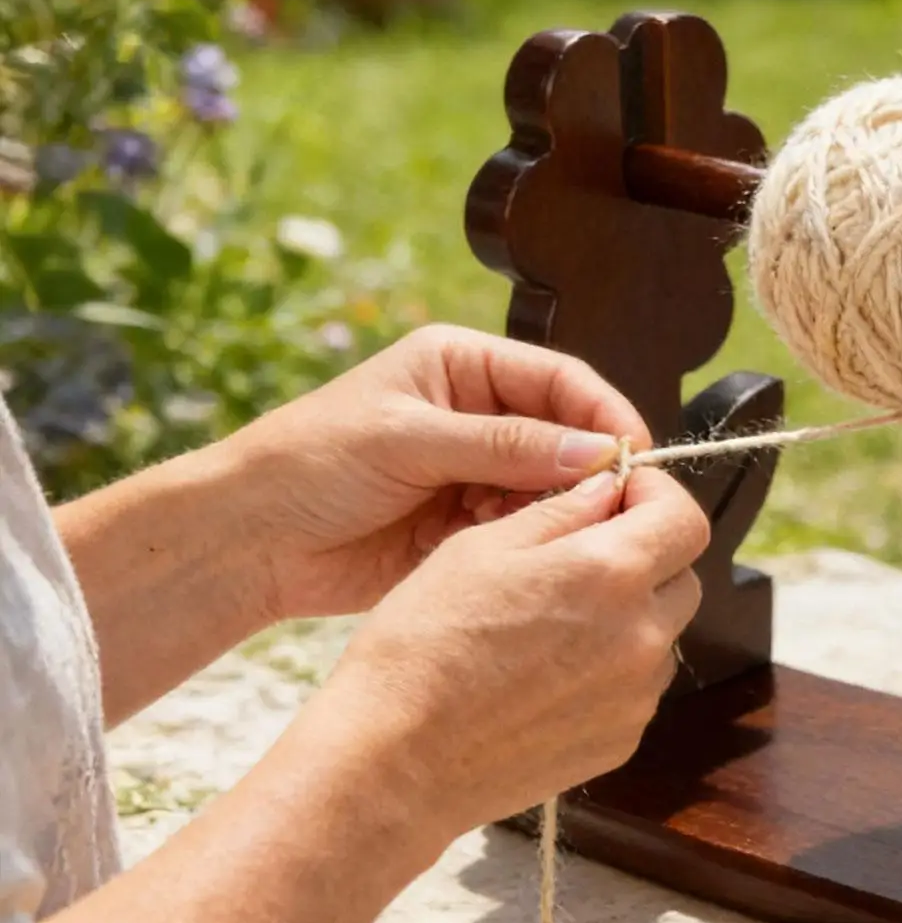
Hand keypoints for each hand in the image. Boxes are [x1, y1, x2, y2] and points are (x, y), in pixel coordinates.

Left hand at [224, 324, 649, 622]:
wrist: (246, 542)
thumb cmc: (306, 464)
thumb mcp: (407, 440)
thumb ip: (504, 445)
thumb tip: (596, 452)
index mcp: (463, 366)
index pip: (560, 380)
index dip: (603, 416)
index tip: (634, 457)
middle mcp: (479, 414)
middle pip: (565, 436)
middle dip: (586, 471)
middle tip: (604, 507)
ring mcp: (475, 472)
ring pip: (551, 489)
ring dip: (556, 512)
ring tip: (543, 533)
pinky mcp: (467, 526)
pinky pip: (523, 530)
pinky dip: (528, 543)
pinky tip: (514, 555)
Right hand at [300, 463, 709, 839]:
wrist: (396, 762)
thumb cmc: (423, 642)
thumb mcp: (481, 548)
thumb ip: (562, 510)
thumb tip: (608, 487)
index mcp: (611, 574)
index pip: (685, 520)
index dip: (659, 497)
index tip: (622, 494)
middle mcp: (641, 637)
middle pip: (681, 578)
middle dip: (646, 555)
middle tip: (584, 554)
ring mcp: (636, 697)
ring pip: (662, 634)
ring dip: (631, 614)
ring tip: (557, 621)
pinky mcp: (621, 741)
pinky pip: (637, 686)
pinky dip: (612, 668)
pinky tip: (548, 673)